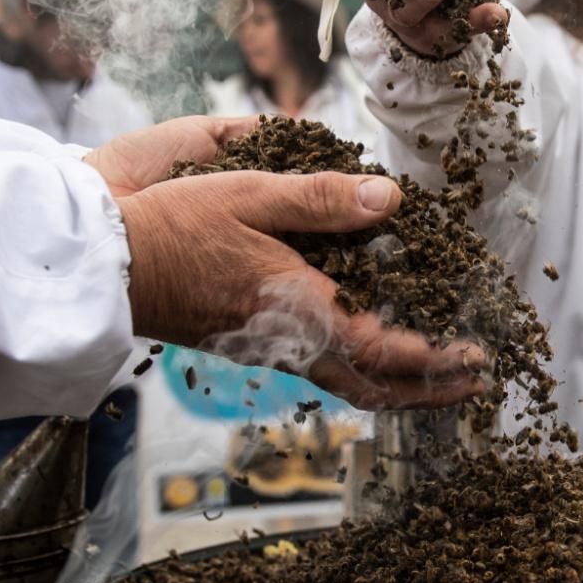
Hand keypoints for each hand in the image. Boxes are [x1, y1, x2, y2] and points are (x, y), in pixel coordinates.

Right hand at [90, 120, 487, 409]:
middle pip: (373, 385)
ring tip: (438, 374)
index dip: (432, 356)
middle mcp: (289, 342)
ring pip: (349, 383)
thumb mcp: (250, 193)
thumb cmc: (174, 226)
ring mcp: (270, 351)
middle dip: (429, 389)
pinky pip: (323, 372)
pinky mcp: (254, 346)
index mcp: (297, 308)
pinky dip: (363, 371)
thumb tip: (390, 199)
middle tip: (473, 381)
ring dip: (400, 384)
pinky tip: (373, 351)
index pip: (381, 347)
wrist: (109, 265)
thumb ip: (322, 198)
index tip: (473, 354)